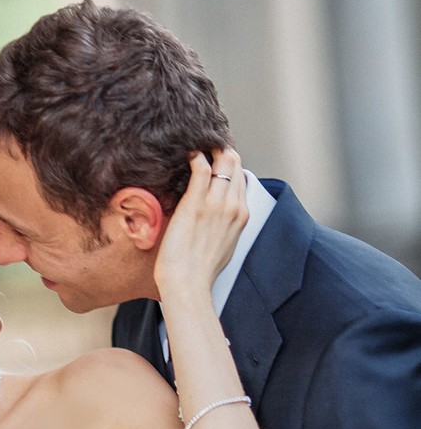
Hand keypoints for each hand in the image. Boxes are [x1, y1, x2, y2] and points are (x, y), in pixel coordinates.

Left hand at [153, 148, 247, 299]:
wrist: (188, 285)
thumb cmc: (199, 272)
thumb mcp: (222, 246)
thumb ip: (224, 226)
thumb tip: (216, 219)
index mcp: (241, 216)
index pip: (240, 178)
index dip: (229, 163)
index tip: (217, 155)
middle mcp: (233, 206)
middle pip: (234, 164)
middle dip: (221, 150)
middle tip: (204, 142)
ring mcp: (215, 204)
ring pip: (222, 161)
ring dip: (209, 148)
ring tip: (195, 142)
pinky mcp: (195, 204)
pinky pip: (201, 168)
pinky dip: (195, 157)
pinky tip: (187, 154)